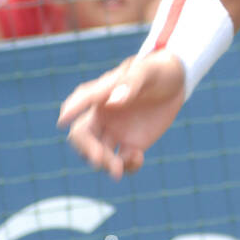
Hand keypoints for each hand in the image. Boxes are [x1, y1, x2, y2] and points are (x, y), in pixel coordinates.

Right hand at [57, 51, 185, 179]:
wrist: (176, 82)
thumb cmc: (156, 70)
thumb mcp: (146, 71)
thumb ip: (130, 83)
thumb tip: (113, 102)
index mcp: (100, 95)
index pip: (79, 103)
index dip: (70, 112)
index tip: (63, 122)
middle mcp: (102, 116)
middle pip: (82, 137)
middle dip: (88, 150)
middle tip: (101, 161)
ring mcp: (115, 132)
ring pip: (99, 155)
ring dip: (106, 165)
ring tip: (120, 169)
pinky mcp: (132, 144)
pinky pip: (122, 162)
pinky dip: (127, 166)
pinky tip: (138, 158)